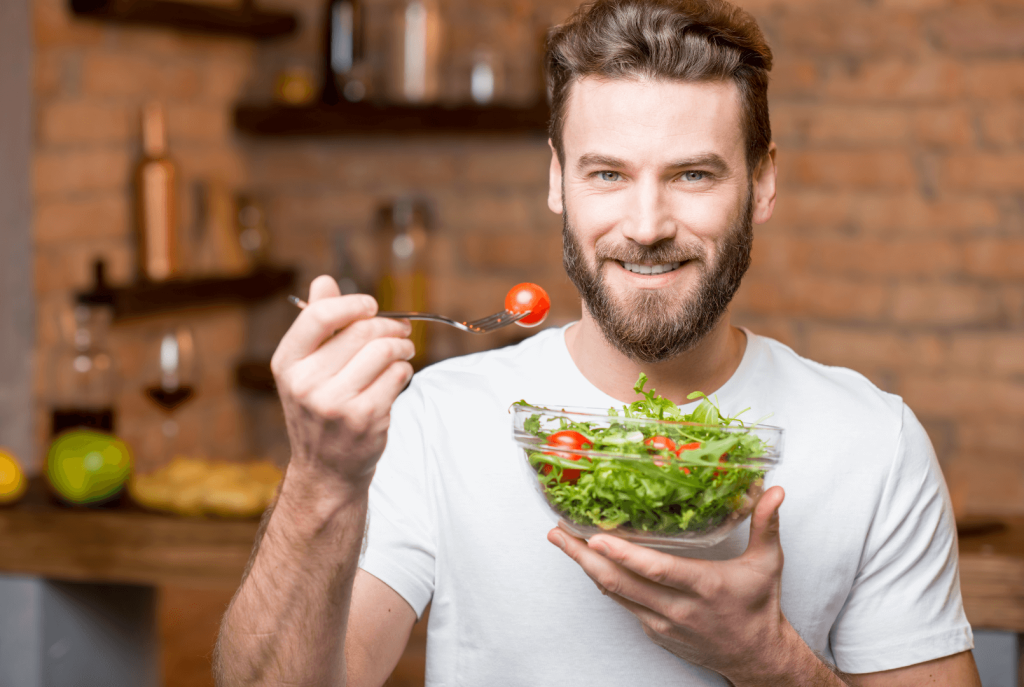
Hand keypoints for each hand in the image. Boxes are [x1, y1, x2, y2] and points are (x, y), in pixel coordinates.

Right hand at [271, 276, 414, 497]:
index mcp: (287, 363)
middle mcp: (305, 383)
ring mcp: (335, 403)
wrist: (326, 470)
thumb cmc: (320, 410)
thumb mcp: (305, 368)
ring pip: (384, 350)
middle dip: (389, 325)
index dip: (352, 304)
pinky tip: (397, 377)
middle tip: (401, 331)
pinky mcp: (364, 418)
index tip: (371, 305)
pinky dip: (404, 370)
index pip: (319, 316)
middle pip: (361, 331)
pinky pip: (397, 374)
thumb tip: (324, 281)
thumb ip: (316, 323)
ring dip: (402, 346)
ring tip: (403, 350)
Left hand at [549, 487, 806, 684]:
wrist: (755, 656)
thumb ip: (766, 524)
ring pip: (614, 594)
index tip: (596, 538)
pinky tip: (588, 561)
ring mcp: (662, 623)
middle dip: (584, 557)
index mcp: (704, 587)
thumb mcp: (767, 563)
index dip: (625, 556)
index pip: (657, 571)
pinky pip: (622, 603)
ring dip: (585, 567)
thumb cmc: (759, 606)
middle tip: (559, 532)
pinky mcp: (654, 631)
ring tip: (562, 540)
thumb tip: (774, 489)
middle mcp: (678, 608)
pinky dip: (602, 581)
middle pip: (621, 583)